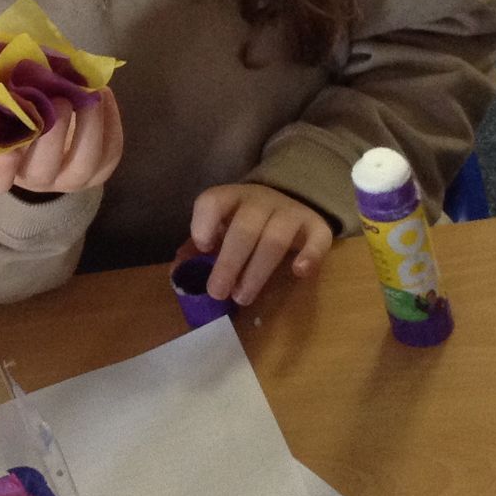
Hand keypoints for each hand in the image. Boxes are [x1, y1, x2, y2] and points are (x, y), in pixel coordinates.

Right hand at [0, 88, 123, 196]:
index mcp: (3, 168)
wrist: (52, 136)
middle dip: (53, 135)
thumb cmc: (21, 117)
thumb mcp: (4, 109)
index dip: (1, 168)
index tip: (6, 151)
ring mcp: (70, 179)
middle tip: (59, 100)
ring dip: (89, 126)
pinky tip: (104, 93)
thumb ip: (6, 96)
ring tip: (90, 93)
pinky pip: (111, 151)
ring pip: (83, 163)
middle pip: (42, 171)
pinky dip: (110, 120)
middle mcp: (35, 180)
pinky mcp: (100, 171)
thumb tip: (24, 63)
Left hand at [189, 184, 333, 303]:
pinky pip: (317, 239)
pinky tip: (298, 272)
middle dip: (229, 263)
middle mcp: (260, 201)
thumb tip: (178, 274)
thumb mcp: (222, 227)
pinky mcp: (317, 226)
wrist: (292, 201)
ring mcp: (290, 212)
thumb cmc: (247, 222)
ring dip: (257, 271)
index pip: (214, 200)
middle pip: (245, 228)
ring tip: (243, 297)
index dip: (204, 222)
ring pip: (275, 239)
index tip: (203, 247)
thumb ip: (199, 249)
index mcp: (231, 198)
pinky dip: (310, 255)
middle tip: (218, 292)